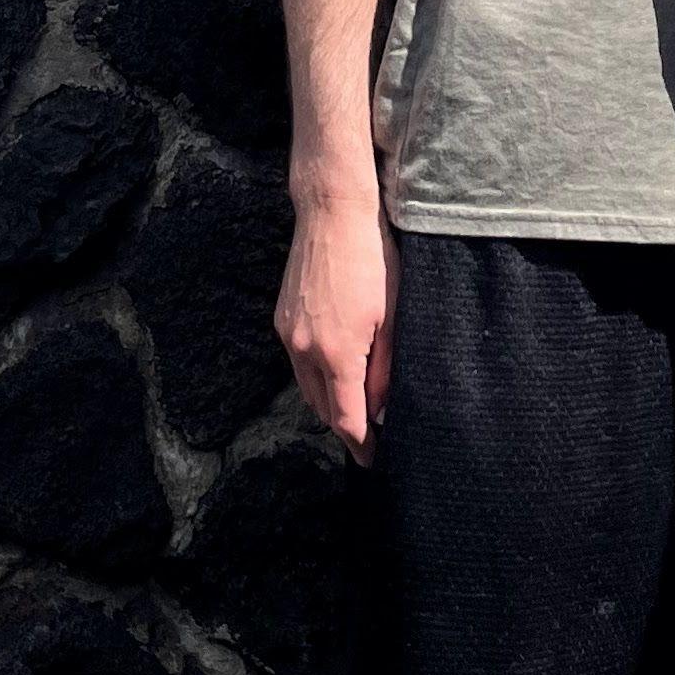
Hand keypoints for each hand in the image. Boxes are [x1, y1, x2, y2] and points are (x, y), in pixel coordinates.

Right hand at [277, 193, 398, 458]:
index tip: (374, 459)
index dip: (360, 444)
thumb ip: (385, 370)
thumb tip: (380, 409)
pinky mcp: (281, 320)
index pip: (346, 419)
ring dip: (329, 403)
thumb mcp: (393, 318)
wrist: (332, 215)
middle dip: (345, 427)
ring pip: (307, 388)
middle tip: (369, 438)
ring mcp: (288, 335)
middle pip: (322, 409)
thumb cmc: (373, 261)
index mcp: (337, 353)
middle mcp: (305, 350)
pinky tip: (335, 373)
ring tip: (354, 410)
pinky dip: (315, 378)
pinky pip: (297, 364)